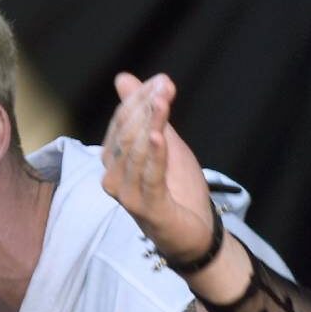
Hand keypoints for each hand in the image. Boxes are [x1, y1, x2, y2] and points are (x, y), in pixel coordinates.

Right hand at [100, 72, 215, 262]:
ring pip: (135, 152)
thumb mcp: (166, 144)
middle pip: (126, 133)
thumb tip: (122, 78)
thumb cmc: (178, 189)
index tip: (163, 81)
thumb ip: (147, 114)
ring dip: (151, 123)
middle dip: (145, 106)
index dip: (139, 99)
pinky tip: (160, 137)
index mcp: (114, 159)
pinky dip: (154, 156)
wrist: (197, 234)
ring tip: (164, 101)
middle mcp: (113, 177)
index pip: (121, 121)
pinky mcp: (145, 209)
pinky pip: (148, 177)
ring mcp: (126, 194)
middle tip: (165, 86)